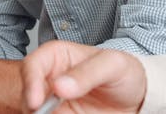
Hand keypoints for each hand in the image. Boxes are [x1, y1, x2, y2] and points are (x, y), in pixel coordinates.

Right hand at [22, 40, 145, 113]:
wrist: (137, 98)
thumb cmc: (124, 73)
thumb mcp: (113, 65)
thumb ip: (88, 72)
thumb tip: (59, 86)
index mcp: (56, 57)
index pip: (32, 66)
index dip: (30, 83)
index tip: (35, 102)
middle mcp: (49, 81)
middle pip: (28, 96)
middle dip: (32, 108)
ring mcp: (54, 103)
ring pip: (36, 112)